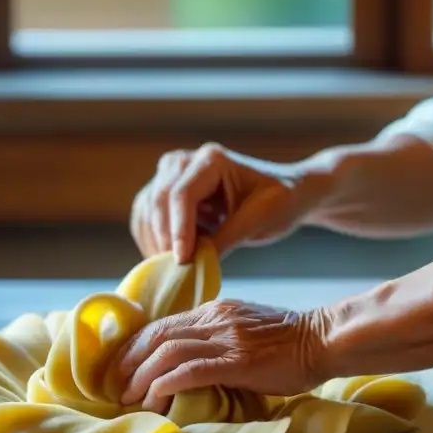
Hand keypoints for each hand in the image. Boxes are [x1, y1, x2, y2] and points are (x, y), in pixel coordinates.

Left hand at [109, 298, 325, 412]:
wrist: (323, 340)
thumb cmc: (290, 344)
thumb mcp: (247, 330)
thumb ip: (220, 337)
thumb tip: (192, 362)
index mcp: (215, 310)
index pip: (163, 324)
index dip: (135, 346)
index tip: (120, 367)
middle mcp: (215, 319)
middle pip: (157, 335)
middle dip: (129, 361)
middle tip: (115, 386)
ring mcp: (225, 338)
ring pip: (167, 351)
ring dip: (142, 376)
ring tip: (129, 398)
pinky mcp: (237, 361)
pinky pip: (191, 369)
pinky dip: (166, 383)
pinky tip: (154, 398)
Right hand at [129, 143, 312, 263]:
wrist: (286, 193)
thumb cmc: (279, 201)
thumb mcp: (258, 220)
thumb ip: (225, 239)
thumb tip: (192, 264)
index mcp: (212, 160)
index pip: (182, 194)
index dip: (179, 230)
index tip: (181, 261)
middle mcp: (186, 161)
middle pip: (159, 199)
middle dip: (163, 237)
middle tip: (173, 271)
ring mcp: (172, 175)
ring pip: (147, 207)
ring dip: (153, 239)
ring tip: (169, 269)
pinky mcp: (166, 192)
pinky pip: (146, 215)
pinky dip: (150, 238)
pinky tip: (163, 259)